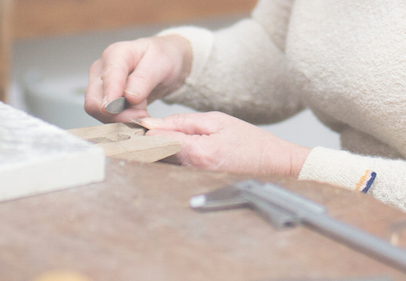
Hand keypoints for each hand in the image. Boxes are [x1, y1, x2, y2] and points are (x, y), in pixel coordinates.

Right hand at [85, 35, 191, 122]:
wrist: (165, 64)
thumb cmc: (163, 58)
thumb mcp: (161, 64)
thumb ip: (144, 79)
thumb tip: (128, 96)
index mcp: (115, 54)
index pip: (107, 79)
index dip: (111, 98)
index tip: (119, 111)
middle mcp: (102, 70)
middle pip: (94, 100)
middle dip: (117, 114)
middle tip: (142, 115)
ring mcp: (101, 86)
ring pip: (99, 112)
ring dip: (122, 118)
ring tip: (143, 112)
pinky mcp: (105, 100)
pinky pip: (107, 117)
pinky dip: (123, 120)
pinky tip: (138, 113)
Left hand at [142, 112, 310, 176]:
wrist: (271, 163)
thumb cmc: (249, 141)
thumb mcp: (217, 121)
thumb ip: (183, 122)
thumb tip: (154, 124)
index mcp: (197, 152)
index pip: (156, 141)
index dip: (143, 130)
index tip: (134, 122)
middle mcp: (191, 169)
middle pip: (154, 154)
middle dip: (144, 141)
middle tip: (134, 130)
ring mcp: (193, 177)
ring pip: (162, 160)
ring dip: (154, 148)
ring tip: (150, 137)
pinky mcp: (194, 180)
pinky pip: (173, 166)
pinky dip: (167, 155)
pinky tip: (168, 146)